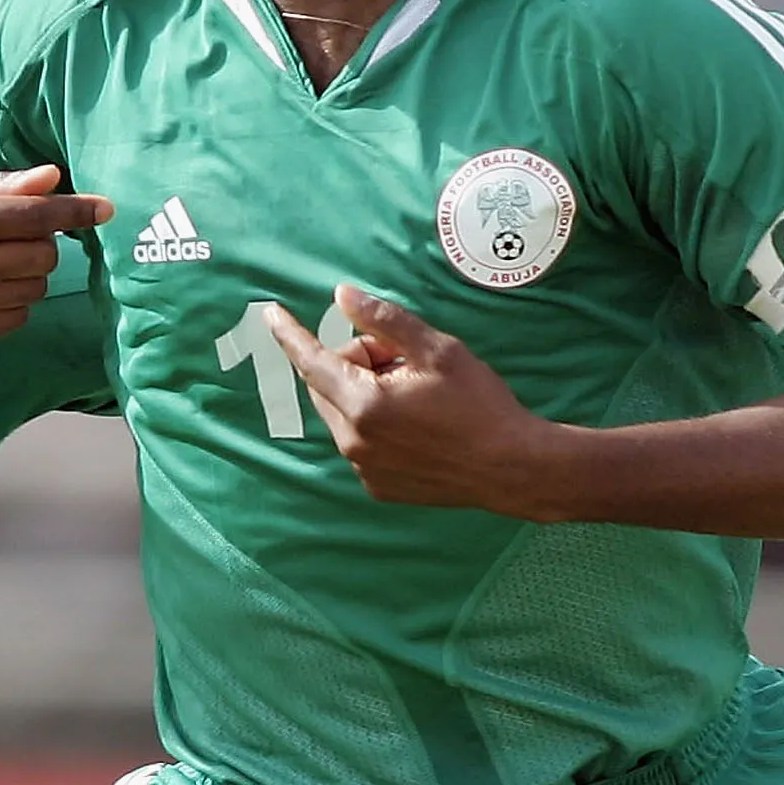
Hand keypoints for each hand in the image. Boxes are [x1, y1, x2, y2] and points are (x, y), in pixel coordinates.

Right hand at [0, 166, 111, 349]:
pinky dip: (13, 301)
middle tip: (17, 235)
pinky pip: (17, 318)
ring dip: (29, 273)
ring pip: (35, 289)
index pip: (33, 215)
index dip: (74, 211)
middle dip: (42, 242)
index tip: (103, 208)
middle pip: (43, 255)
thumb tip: (51, 179)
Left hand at [266, 284, 571, 515]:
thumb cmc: (480, 404)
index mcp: (363, 403)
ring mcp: (363, 468)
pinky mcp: (376, 487)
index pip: (310, 361)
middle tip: (401, 358)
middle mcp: (353, 441)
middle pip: (327, 384)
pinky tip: (418, 425)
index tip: (270, 313)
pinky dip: (374, 424)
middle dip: (354, 362)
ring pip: (343, 413)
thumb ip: (384, 321)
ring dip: (364, 394)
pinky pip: (359, 442)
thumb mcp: (437, 350)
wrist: (512, 468)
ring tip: (415, 393)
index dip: (290, 334)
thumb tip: (341, 297)